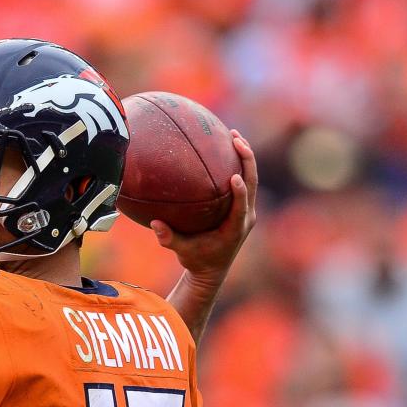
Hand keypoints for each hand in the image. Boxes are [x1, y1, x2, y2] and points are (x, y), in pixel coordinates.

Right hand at [151, 130, 257, 288]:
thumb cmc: (196, 259)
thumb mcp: (181, 251)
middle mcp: (246, 218)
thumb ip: (168, 238)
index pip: (241, 207)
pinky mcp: (244, 207)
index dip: (240, 192)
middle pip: (252, 184)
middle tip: (236, 140)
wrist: (212, 270)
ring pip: (251, 180)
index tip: (234, 176)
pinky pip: (245, 182)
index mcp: (234, 229)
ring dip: (245, 158)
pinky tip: (226, 148)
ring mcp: (247, 211)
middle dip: (247, 161)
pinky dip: (239, 165)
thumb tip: (155, 223)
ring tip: (234, 136)